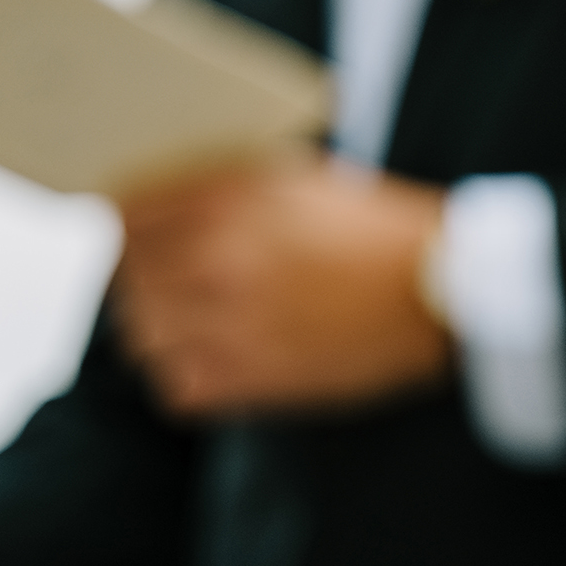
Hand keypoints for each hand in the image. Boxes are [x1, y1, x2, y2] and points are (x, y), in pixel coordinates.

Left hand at [114, 155, 452, 418]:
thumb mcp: (295, 178)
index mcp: (226, 200)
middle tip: (172, 290)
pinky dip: (185, 379)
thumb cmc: (373, 228)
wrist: (441, 289)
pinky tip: (213, 365)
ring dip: (159, 333)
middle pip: (127, 280)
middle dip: (143, 284)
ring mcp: (229, 321)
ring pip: (142, 337)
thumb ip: (222, 186)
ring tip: (192, 329)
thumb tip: (157, 205)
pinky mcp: (252, 378)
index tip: (135, 242)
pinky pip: (176, 388)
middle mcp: (216, 257)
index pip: (124, 216)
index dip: (125, 230)